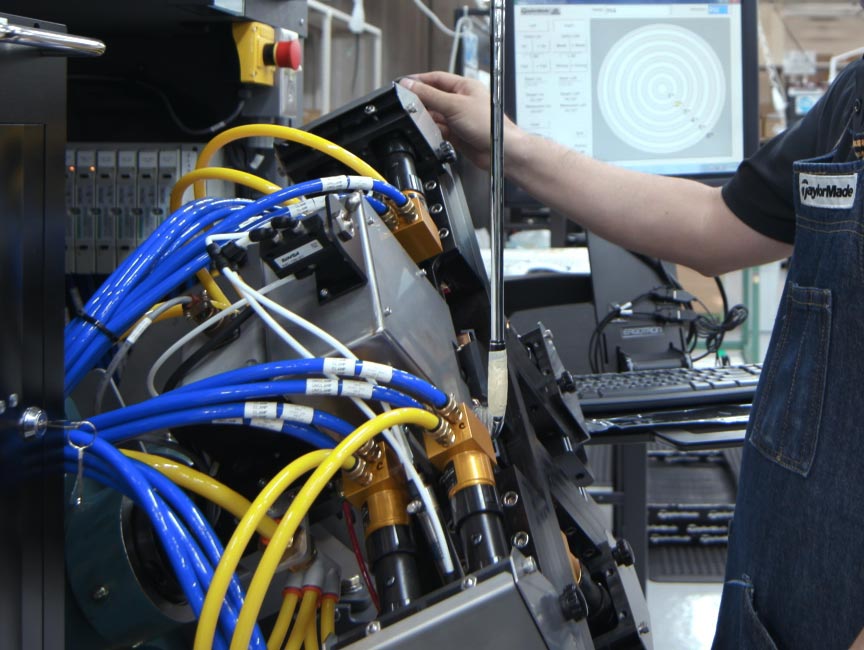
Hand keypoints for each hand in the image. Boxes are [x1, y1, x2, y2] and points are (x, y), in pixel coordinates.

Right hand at [399, 71, 518, 169]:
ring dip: (427, 119)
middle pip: (434, 97)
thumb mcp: (454, 105)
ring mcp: (459, 118)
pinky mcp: (457, 134)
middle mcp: (461, 101)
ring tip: (420, 121)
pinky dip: (433, 131)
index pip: (436, 78)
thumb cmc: (489, 125)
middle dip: (421, 101)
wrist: (499, 151)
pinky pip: (439, 130)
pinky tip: (431, 133)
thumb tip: (410, 85)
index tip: (404, 83)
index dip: (419, 80)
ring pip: (435, 115)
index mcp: (464, 87)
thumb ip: (430, 95)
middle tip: (407, 104)